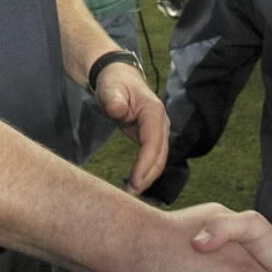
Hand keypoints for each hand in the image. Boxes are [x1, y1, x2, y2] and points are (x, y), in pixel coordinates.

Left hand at [92, 62, 167, 193]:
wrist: (118, 77)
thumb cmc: (114, 82)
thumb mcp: (110, 87)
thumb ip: (114, 99)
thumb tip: (118, 110)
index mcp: (154, 111)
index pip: (153, 143)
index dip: (145, 164)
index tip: (134, 182)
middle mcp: (161, 122)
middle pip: (160, 155)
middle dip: (148, 177)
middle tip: (131, 195)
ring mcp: (159, 130)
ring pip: (159, 159)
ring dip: (148, 177)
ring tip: (132, 193)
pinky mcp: (152, 136)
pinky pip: (153, 157)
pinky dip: (146, 171)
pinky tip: (135, 183)